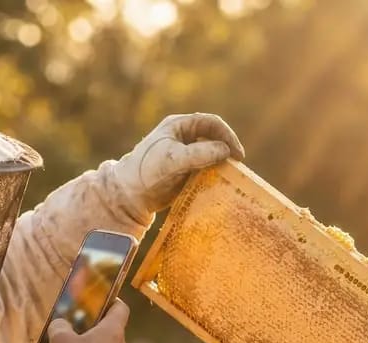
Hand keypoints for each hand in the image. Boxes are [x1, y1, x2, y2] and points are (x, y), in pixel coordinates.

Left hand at [114, 113, 245, 212]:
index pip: (211, 123)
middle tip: (237, 165)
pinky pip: (207, 170)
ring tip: (232, 175)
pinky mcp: (187, 172)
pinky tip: (220, 184)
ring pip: (212, 155)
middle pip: (214, 138)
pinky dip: (215, 175)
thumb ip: (199, 154)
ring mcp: (187, 155)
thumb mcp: (173, 159)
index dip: (226, 134)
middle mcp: (184, 138)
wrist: (130, 194)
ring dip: (223, 163)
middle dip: (227, 149)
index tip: (236, 152)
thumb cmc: (147, 170)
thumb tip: (225, 150)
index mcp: (179, 126)